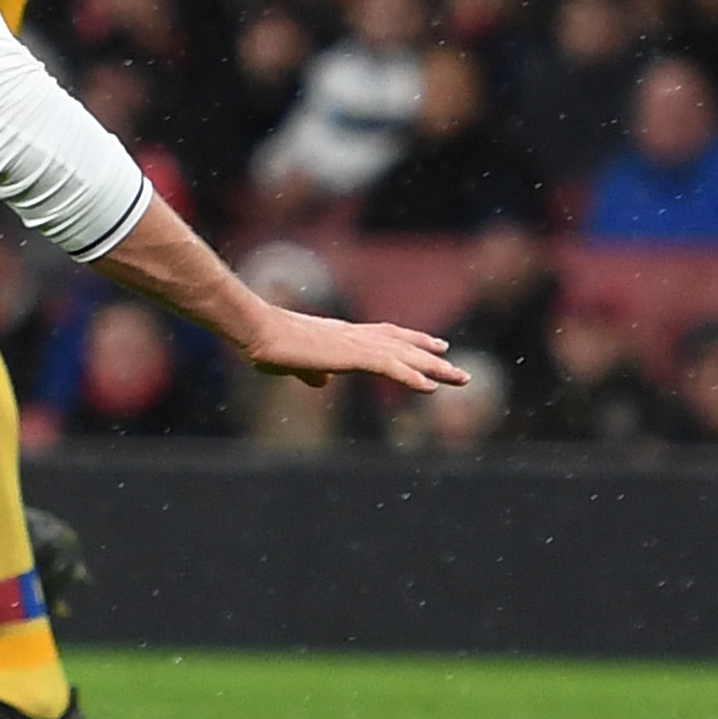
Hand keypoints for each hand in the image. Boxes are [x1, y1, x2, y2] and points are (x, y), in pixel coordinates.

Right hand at [242, 306, 466, 392]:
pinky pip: (388, 367)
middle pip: (403, 344)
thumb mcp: (296, 363)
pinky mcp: (349, 354)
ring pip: (403, 355)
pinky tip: (429, 387)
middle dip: (433, 358)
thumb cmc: (268, 344)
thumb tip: (323, 383)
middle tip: (460, 371)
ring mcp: (354, 343)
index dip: (413, 341)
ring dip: (433, 368)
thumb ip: (314, 372)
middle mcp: (355, 335)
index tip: (437, 345)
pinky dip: (411, 376)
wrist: (257, 331)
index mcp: (343, 335)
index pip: (388, 335)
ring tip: (459, 378)